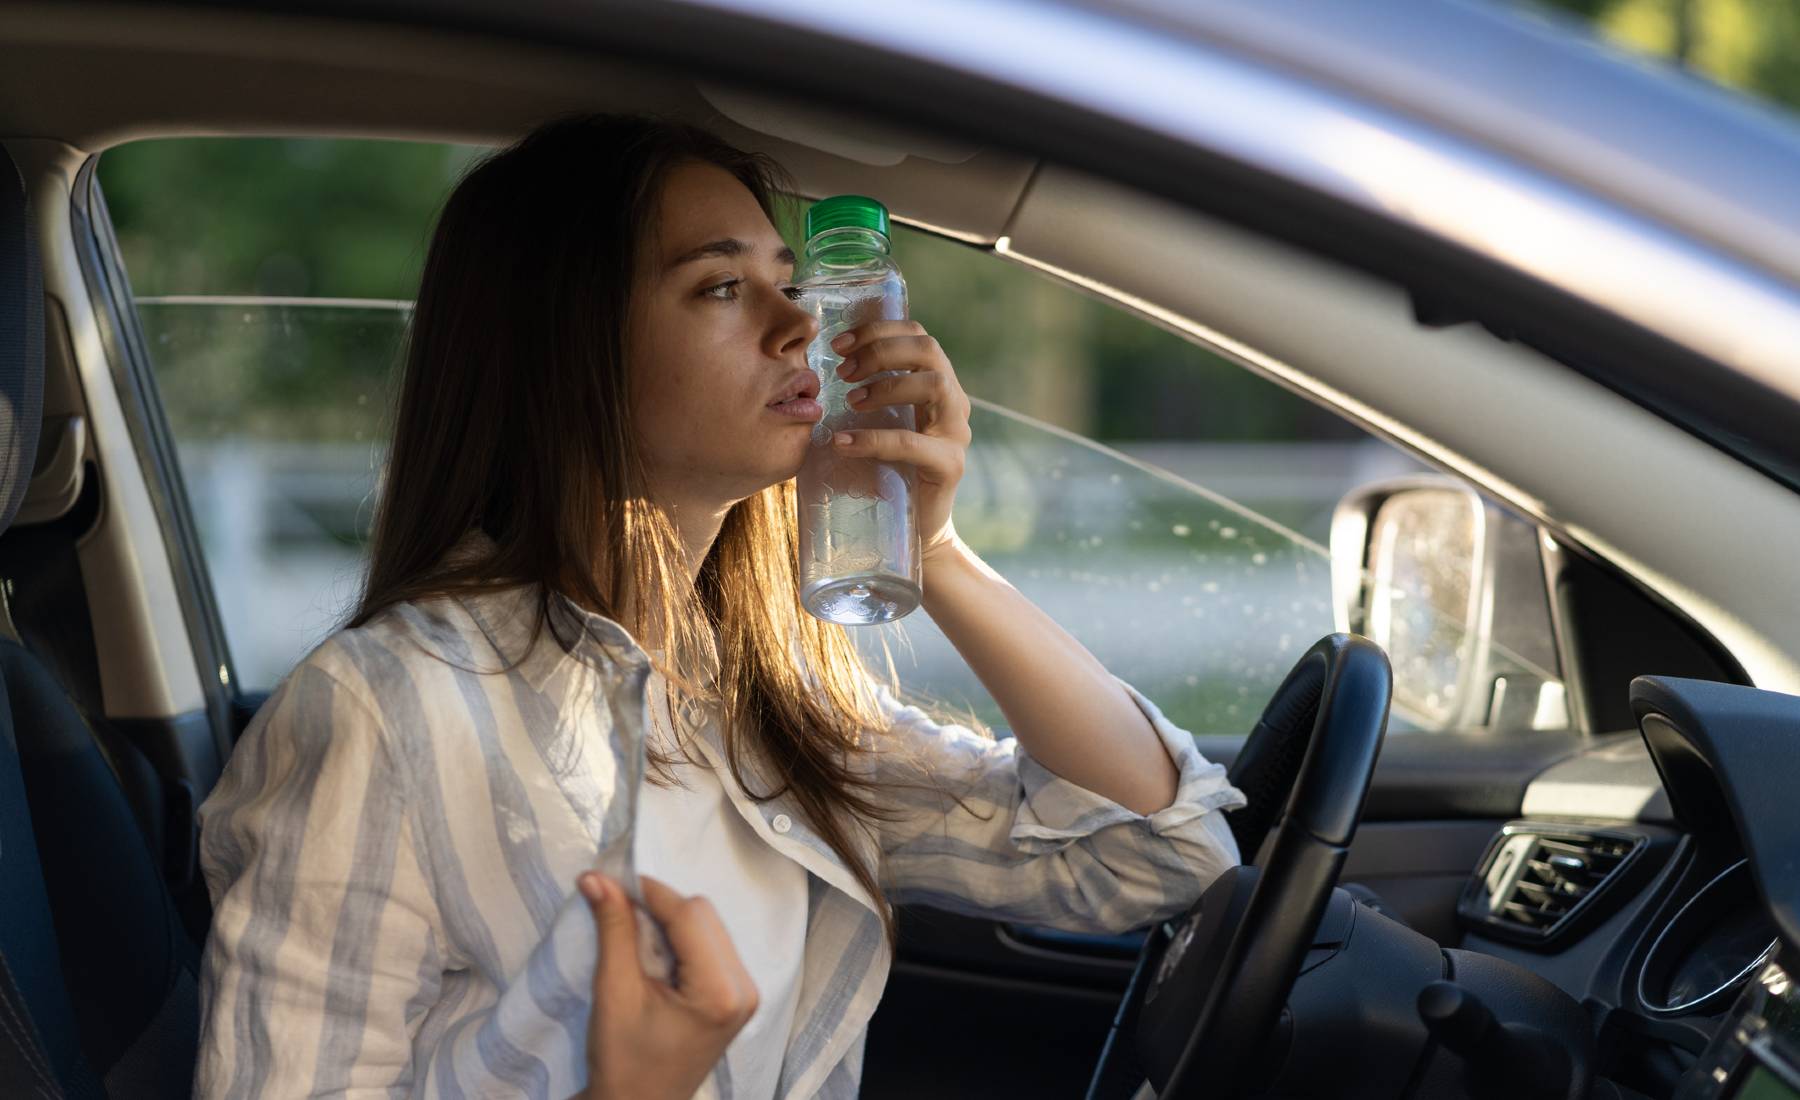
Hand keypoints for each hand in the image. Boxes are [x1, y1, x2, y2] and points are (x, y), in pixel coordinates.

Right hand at [576, 872, 757, 1099]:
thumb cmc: (623, 1060)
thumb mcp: (614, 992)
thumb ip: (613, 930)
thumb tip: (597, 878)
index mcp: (720, 992)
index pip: (688, 915)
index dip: (649, 892)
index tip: (610, 880)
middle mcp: (744, 987)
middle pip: (702, 914)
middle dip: (659, 907)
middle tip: (618, 914)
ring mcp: (746, 991)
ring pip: (708, 924)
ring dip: (669, 922)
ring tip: (634, 941)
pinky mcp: (737, 994)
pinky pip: (711, 944)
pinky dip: (681, 939)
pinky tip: (655, 957)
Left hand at [830, 320, 971, 563]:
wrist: (915, 531)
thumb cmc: (886, 473)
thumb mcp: (875, 426)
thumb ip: (862, 397)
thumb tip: (810, 373)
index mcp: (937, 385)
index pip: (918, 336)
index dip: (879, 330)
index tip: (839, 343)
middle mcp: (954, 402)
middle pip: (929, 351)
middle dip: (881, 351)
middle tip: (843, 372)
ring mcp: (956, 433)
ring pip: (932, 386)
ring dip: (885, 386)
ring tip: (849, 402)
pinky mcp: (950, 465)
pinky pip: (913, 443)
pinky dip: (875, 439)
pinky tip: (844, 443)